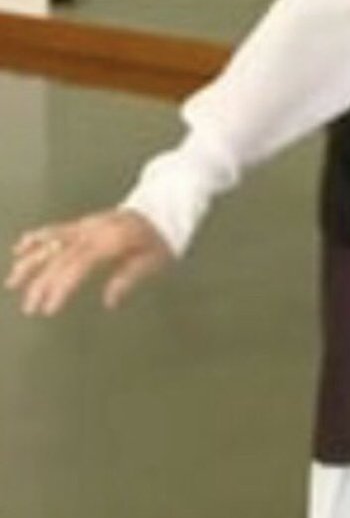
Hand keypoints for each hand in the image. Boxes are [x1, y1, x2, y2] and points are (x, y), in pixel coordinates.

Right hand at [5, 209, 171, 315]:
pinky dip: (37, 237)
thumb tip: (109, 301)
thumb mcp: (154, 260)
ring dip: (30, 261)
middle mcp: (94, 231)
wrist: (165, 208)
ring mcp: (87, 224)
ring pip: (51, 241)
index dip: (61, 287)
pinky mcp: (85, 223)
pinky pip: (57, 229)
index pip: (77, 266)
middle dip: (41, 283)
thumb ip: (130, 278)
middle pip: (60, 257)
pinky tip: (21, 247)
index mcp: (110, 241)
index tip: (49, 308)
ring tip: (13, 281)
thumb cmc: (162, 239)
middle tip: (30, 308)